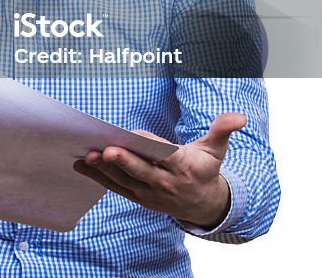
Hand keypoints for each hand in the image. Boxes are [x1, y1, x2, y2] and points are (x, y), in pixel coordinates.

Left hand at [72, 112, 245, 227]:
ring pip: (125, 181)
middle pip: (141, 172)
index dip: (150, 146)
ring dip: (104, 170)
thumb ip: (222, 130)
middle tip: (104, 151)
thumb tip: (239, 117)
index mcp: (183, 167)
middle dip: (123, 162)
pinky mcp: (138, 197)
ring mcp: (150, 193)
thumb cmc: (205, 169)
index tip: (135, 136)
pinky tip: (82, 165)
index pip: (165, 157)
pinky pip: (116, 187)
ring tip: (86, 156)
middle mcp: (165, 183)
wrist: (204, 204)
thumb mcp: (216, 149)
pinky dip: (98, 178)